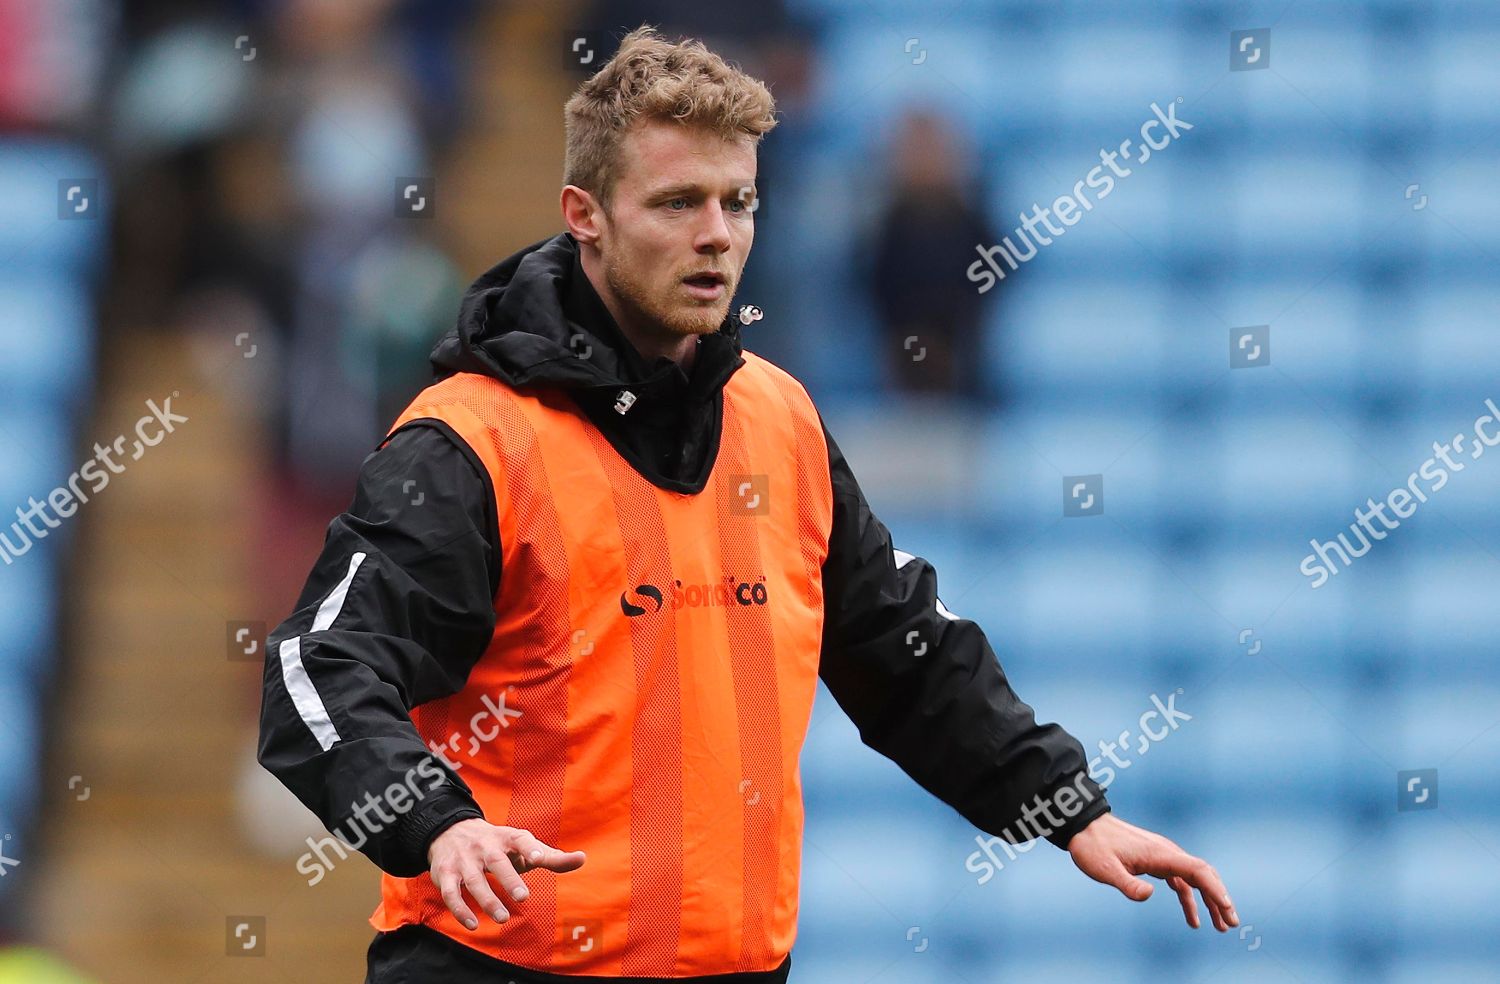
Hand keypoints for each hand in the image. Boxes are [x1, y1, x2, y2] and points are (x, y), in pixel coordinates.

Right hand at [426, 818, 585, 930]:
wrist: (452, 831)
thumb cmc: (499, 846)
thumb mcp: (523, 847)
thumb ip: (551, 857)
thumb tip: (582, 858)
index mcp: (507, 838)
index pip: (521, 839)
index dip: (530, 848)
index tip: (539, 858)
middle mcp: (485, 847)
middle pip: (497, 862)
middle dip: (509, 879)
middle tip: (523, 897)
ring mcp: (464, 860)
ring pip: (474, 880)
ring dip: (487, 900)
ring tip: (502, 918)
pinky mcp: (445, 874)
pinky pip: (450, 893)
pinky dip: (460, 909)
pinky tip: (473, 924)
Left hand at [1066, 813, 1236, 930]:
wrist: (1084, 826)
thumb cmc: (1093, 847)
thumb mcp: (1106, 869)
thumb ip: (1128, 884)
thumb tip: (1149, 895)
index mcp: (1160, 854)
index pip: (1197, 870)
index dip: (1215, 889)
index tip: (1226, 907)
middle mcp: (1167, 853)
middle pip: (1203, 875)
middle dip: (1219, 898)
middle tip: (1231, 923)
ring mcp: (1163, 856)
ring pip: (1195, 879)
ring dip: (1209, 901)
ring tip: (1221, 926)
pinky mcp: (1156, 861)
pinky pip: (1180, 881)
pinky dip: (1190, 899)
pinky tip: (1193, 919)